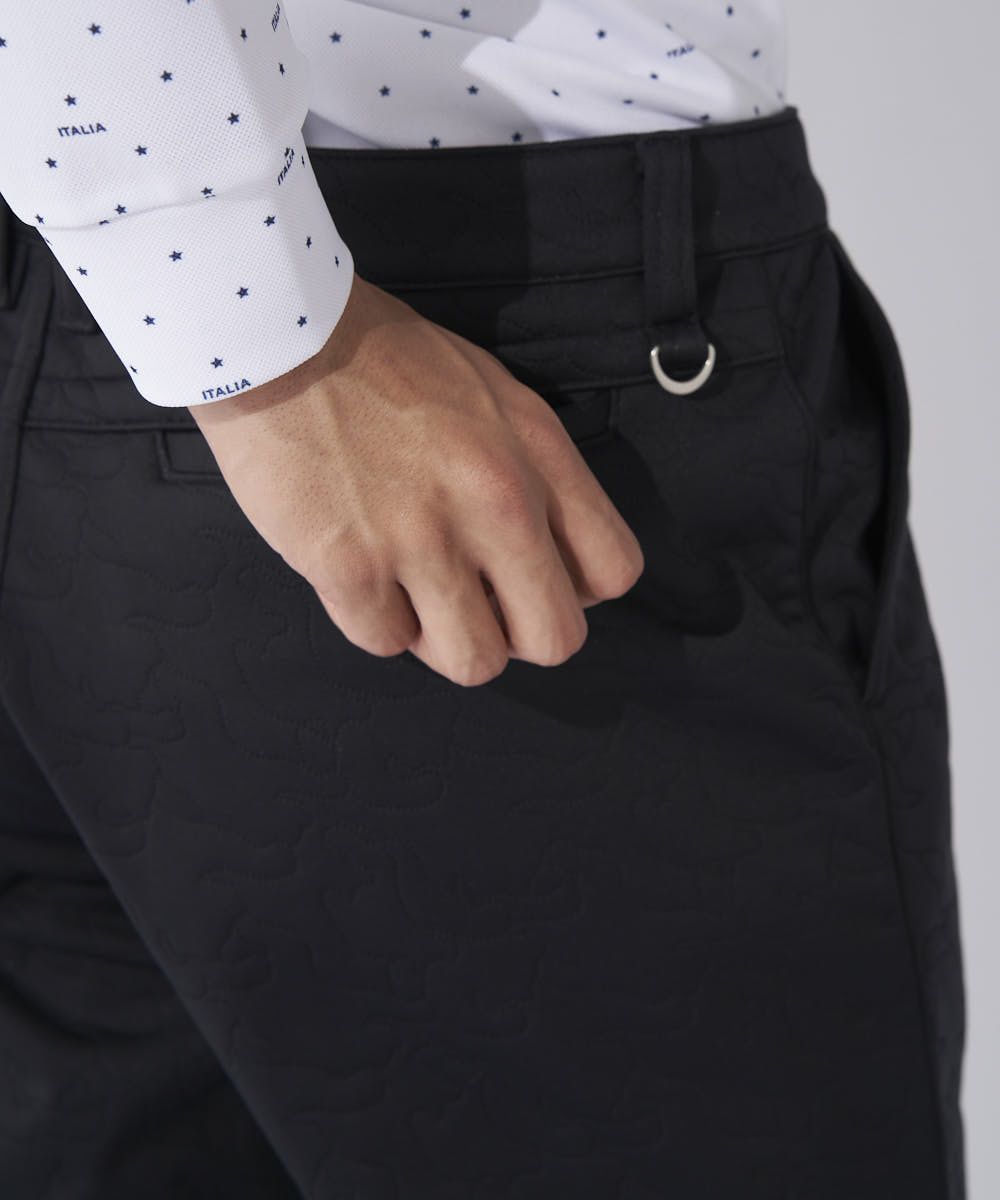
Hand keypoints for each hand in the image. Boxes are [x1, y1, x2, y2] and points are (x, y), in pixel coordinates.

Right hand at [188, 273, 643, 686]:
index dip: (576, 589)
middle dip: (519, 635)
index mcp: (536, 456)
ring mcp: (421, 540)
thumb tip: (549, 554)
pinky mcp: (348, 568)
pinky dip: (373, 619)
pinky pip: (386, 644)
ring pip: (474, 664)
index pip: (613, 571)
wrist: (274, 333)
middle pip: (556, 640)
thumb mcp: (493, 393)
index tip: (534, 576)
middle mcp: (494, 502)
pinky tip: (358, 570)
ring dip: (445, 639)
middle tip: (478, 604)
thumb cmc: (383, 359)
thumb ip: (536, 472)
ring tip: (414, 592)